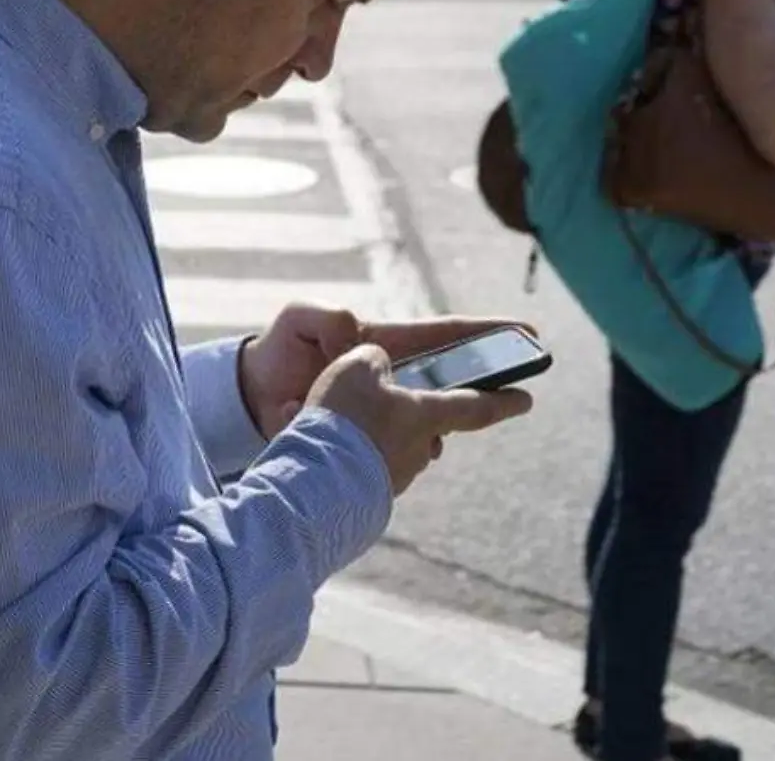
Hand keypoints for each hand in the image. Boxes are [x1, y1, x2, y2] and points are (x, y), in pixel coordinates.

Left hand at [237, 304, 536, 441]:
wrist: (246, 399)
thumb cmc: (276, 351)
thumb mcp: (297, 321)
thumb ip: (324, 317)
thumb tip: (353, 330)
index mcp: (385, 344)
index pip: (444, 336)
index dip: (487, 333)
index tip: (528, 333)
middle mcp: (393, 377)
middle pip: (449, 386)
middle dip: (473, 398)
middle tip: (484, 409)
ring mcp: (383, 410)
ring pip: (427, 427)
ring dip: (422, 438)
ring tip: (396, 447)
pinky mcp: (369, 438)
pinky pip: (391, 450)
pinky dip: (380, 455)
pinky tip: (358, 456)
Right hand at [309, 343, 533, 495]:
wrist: (315, 484)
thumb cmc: (344, 419)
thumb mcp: (356, 367)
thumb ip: (374, 359)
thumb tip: (377, 367)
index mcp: (428, 415)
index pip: (477, 407)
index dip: (504, 401)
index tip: (527, 399)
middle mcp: (420, 448)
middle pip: (426, 427)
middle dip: (414, 415)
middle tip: (386, 403)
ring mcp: (397, 476)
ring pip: (395, 446)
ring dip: (379, 436)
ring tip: (343, 424)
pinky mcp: (371, 495)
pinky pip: (369, 466)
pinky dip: (357, 455)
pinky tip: (331, 448)